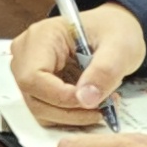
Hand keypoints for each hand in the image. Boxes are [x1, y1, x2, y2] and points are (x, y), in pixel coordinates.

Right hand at [7, 4, 146, 122]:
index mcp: (42, 36)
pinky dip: (70, 115)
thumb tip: (85, 98)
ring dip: (72, 115)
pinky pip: (46, 110)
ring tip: (101, 104)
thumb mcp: (120, 47)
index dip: (60, 96)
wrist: (114, 32)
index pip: (34, 76)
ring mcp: (28, 69)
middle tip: (103, 106)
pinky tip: (90, 103)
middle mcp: (27, 52)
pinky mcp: (36, 84)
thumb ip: (104, 71)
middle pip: (34, 96)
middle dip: (70, 110)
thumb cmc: (115, 30)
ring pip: (39, 108)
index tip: (92, 100)